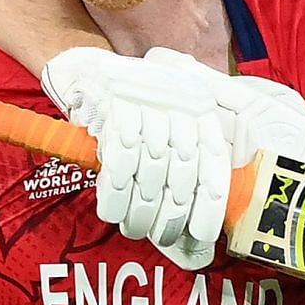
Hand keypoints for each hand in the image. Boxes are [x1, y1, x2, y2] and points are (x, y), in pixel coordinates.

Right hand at [46, 46, 304, 268]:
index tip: (202, 237)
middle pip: (182, 175)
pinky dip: (116, 193)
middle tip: (161, 238)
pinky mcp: (117, 106)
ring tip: (133, 229)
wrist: (91, 66)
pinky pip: (122, 162)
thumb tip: (205, 209)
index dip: (208, 206)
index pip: (213, 166)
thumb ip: (194, 154)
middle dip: (171, 215)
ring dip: (141, 210)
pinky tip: (111, 211)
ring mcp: (150, 105)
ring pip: (152, 172)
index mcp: (202, 111)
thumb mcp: (175, 115)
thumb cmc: (136, 101)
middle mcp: (181, 106)